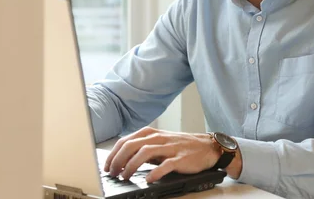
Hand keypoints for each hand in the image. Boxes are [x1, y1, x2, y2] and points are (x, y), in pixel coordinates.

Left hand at [103, 127, 220, 182]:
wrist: (206, 147)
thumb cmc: (180, 145)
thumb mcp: (159, 143)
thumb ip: (142, 148)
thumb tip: (122, 160)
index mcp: (151, 133)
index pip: (126, 140)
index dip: (113, 154)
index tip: (106, 166)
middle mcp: (158, 138)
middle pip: (132, 145)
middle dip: (118, 160)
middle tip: (112, 173)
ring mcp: (170, 147)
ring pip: (145, 152)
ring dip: (131, 165)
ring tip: (125, 176)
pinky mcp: (181, 158)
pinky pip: (166, 164)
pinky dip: (155, 172)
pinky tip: (148, 179)